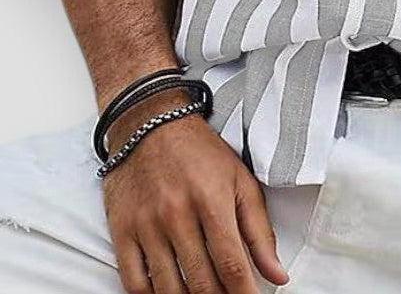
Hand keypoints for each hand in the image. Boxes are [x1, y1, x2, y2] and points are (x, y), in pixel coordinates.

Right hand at [101, 94, 288, 293]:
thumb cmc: (202, 153)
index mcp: (212, 200)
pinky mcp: (122, 232)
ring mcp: (147, 226)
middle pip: (201, 282)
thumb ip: (260, 231)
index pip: (231, 263)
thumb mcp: (241, 181)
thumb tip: (278, 275)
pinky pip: (134, 283)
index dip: (244, 293)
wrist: (150, 125)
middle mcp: (177, 215)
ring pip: (169, 289)